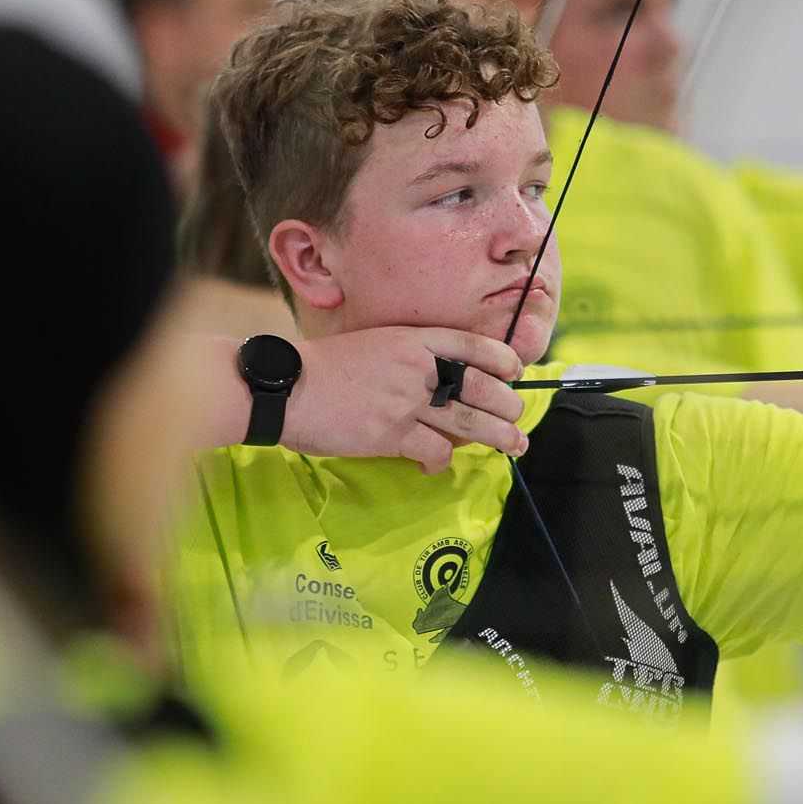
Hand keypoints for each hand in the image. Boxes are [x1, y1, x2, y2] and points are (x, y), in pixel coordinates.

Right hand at [283, 327, 527, 471]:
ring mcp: (406, 402)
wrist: (285, 386)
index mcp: (413, 339)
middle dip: (508, 406)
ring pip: (470, 422)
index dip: (502, 359)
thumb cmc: (324, 366)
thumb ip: (408, 355)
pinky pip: (435, 451)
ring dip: (499, 436)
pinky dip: (441, 461)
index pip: (472, 345)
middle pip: (482, 387)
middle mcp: (417, 368)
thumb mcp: (373, 343)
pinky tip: (435, 464)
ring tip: (515, 445)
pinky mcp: (392, 435)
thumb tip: (436, 377)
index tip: (514, 372)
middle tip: (517, 417)